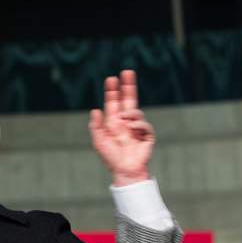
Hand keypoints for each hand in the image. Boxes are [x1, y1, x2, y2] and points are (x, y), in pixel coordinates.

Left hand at [89, 69, 155, 185]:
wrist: (124, 170)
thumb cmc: (110, 157)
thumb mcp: (99, 141)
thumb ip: (96, 126)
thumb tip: (95, 110)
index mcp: (114, 122)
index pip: (114, 103)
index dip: (113, 91)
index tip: (111, 79)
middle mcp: (125, 122)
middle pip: (128, 100)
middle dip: (127, 86)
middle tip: (126, 72)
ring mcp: (136, 128)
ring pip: (136, 112)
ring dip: (130, 113)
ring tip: (124, 119)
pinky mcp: (146, 135)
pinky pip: (144, 125)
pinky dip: (138, 125)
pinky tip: (132, 130)